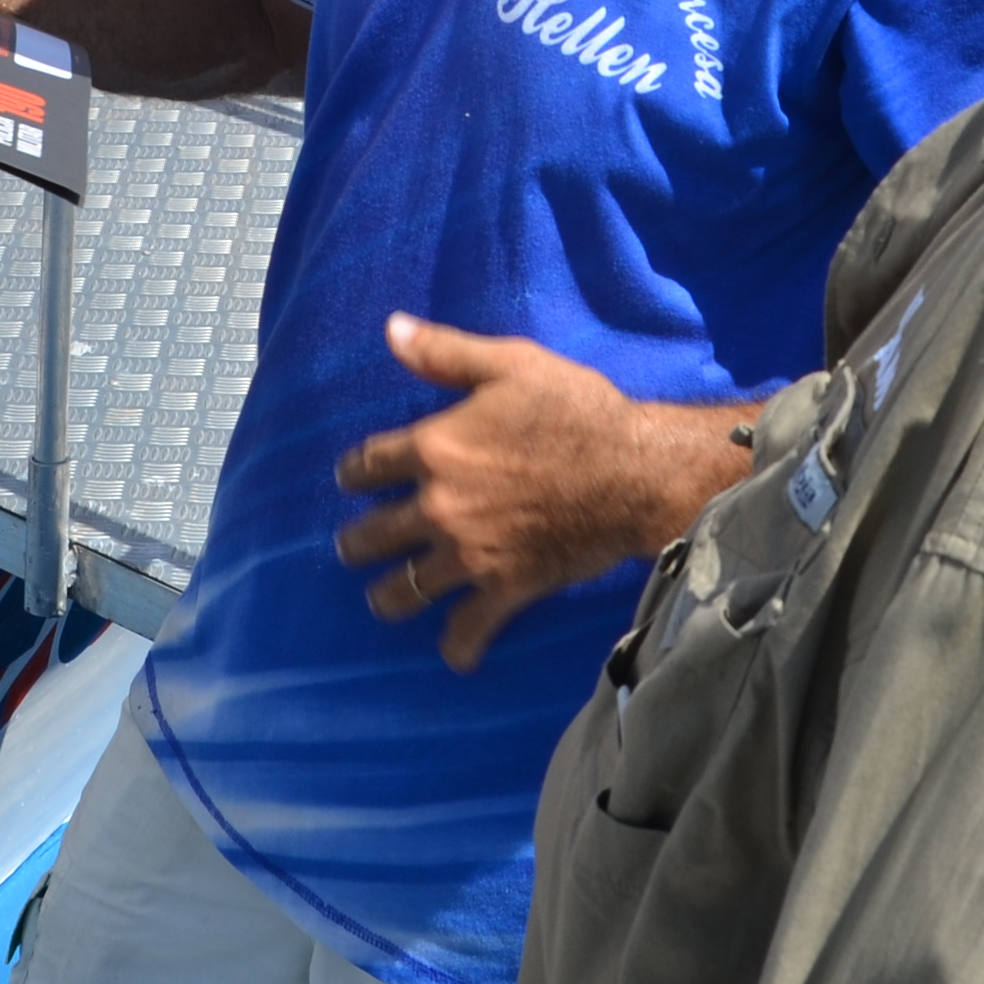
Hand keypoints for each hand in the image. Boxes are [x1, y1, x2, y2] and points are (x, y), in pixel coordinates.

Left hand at [332, 316, 752, 672]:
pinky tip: (454, 654)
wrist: (634, 471)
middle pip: (374, 534)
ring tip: (382, 600)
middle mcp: (439, 506)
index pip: (368, 464)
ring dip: (387, 598)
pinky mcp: (505, 586)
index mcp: (435, 447)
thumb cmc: (576, 410)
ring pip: (405, 589)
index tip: (350, 478)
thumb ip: (446, 352)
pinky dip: (459, 646)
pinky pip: (469, 628)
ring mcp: (469, 553)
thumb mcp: (511, 364)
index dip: (353, 472)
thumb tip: (391, 329)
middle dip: (356, 542)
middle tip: (353, 547)